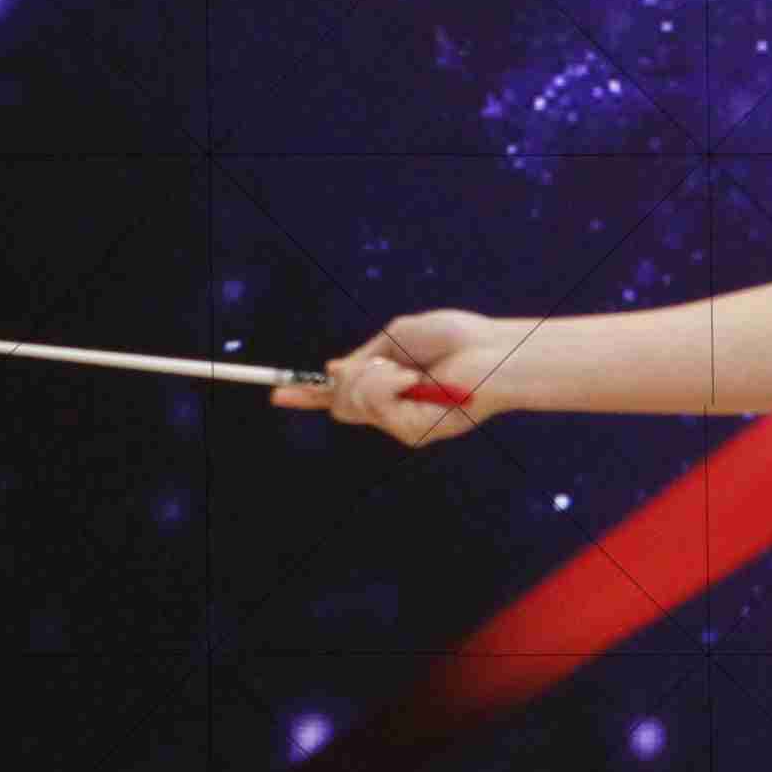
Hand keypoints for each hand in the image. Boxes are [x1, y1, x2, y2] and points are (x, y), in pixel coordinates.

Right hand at [273, 308, 527, 443]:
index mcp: (388, 385)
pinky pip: (373, 405)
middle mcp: (392, 410)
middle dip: (343, 380)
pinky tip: (414, 381)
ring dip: (371, 378)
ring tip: (409, 372)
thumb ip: (364, 359)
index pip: (340, 394)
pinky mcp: (412, 433)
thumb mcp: (397, 339)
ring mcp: (401, 424)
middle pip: (338, 404)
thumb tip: (330, 370)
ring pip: (349, 404)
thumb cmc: (456, 338)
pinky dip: (387, 385)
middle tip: (383, 365)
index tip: (277, 390)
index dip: (307, 393)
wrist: (494, 354)